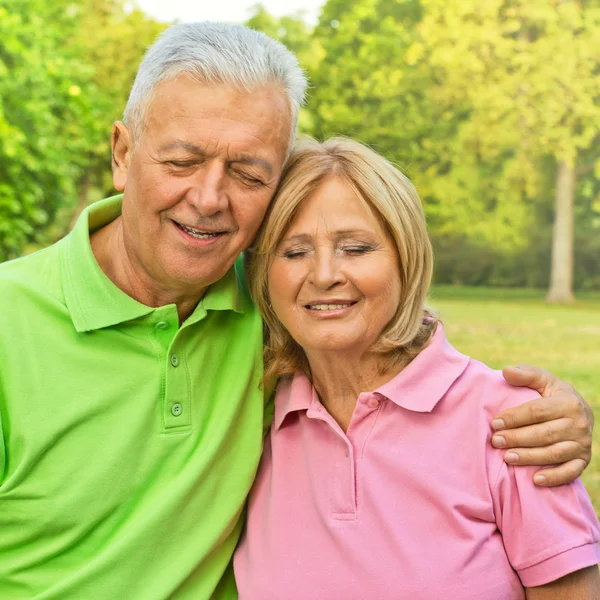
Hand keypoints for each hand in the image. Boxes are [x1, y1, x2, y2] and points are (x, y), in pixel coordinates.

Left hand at [491, 365, 593, 486]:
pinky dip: (554, 477)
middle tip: (495, 441)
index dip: (514, 417)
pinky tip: (534, 480)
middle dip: (517, 438)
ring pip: (554, 453)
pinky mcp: (583, 461)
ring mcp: (583, 444)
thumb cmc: (553, 395)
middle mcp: (579, 424)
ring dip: (529, 457)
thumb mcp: (543, 380)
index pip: (537, 411)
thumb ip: (525, 374)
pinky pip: (570, 472)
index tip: (494, 423)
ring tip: (507, 458)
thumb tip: (505, 371)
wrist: (579, 413)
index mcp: (568, 402)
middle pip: (544, 434)